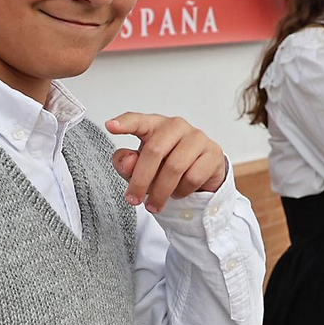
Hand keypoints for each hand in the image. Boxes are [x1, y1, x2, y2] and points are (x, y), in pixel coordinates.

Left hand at [106, 113, 227, 213]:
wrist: (200, 176)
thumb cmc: (165, 167)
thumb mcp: (140, 168)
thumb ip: (127, 164)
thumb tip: (128, 163)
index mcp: (154, 124)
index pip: (138, 121)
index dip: (125, 123)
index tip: (110, 126)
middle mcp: (176, 126)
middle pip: (154, 151)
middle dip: (141, 180)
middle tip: (133, 200)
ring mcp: (197, 137)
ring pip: (174, 167)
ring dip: (160, 191)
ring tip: (155, 203)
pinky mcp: (213, 152)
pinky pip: (192, 177)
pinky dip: (181, 191)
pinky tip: (178, 192)